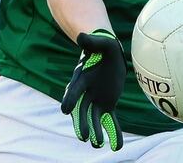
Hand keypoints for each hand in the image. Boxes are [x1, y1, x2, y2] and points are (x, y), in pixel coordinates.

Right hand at [61, 29, 125, 150]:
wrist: (109, 55)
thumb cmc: (104, 48)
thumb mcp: (103, 44)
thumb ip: (92, 43)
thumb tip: (81, 36)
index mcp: (81, 79)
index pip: (74, 91)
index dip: (69, 99)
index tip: (65, 110)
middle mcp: (86, 93)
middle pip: (82, 110)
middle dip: (82, 123)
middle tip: (84, 137)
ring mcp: (96, 100)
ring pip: (94, 119)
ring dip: (96, 131)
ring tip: (97, 145)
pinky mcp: (107, 104)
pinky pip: (110, 120)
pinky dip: (114, 132)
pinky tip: (118, 145)